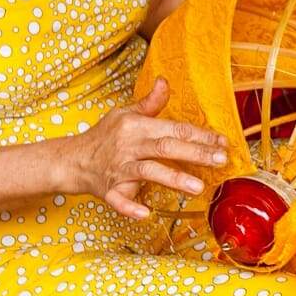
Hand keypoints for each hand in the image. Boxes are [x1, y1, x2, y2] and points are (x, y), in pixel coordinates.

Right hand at [71, 78, 228, 218]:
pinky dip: (130, 207)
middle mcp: (129, 146)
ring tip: (198, 188)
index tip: (222, 142)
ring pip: (148, 172)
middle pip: (166, 148)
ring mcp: (119, 169)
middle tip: (220, 160)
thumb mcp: (125, 114)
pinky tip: (146, 213)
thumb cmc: (104, 136)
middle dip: (195, 154)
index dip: (199, 135)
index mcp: (136, 127)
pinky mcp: (109, 190)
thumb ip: (149, 102)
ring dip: (173, 179)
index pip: (174, 129)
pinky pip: (119, 199)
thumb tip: (165, 82)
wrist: (73, 160)